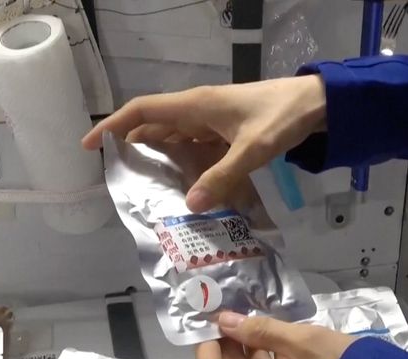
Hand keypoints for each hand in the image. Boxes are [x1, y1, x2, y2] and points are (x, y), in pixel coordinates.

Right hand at [82, 76, 326, 212]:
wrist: (317, 104)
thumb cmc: (281, 119)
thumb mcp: (252, 150)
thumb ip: (221, 178)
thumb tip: (189, 205)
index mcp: (195, 106)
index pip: (141, 111)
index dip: (112, 126)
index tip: (90, 145)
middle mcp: (196, 111)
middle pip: (153, 127)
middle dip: (132, 150)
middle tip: (117, 181)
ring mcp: (210, 121)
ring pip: (173, 140)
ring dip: (158, 160)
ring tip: (144, 190)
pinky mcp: (223, 132)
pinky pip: (194, 148)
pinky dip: (184, 165)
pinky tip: (183, 187)